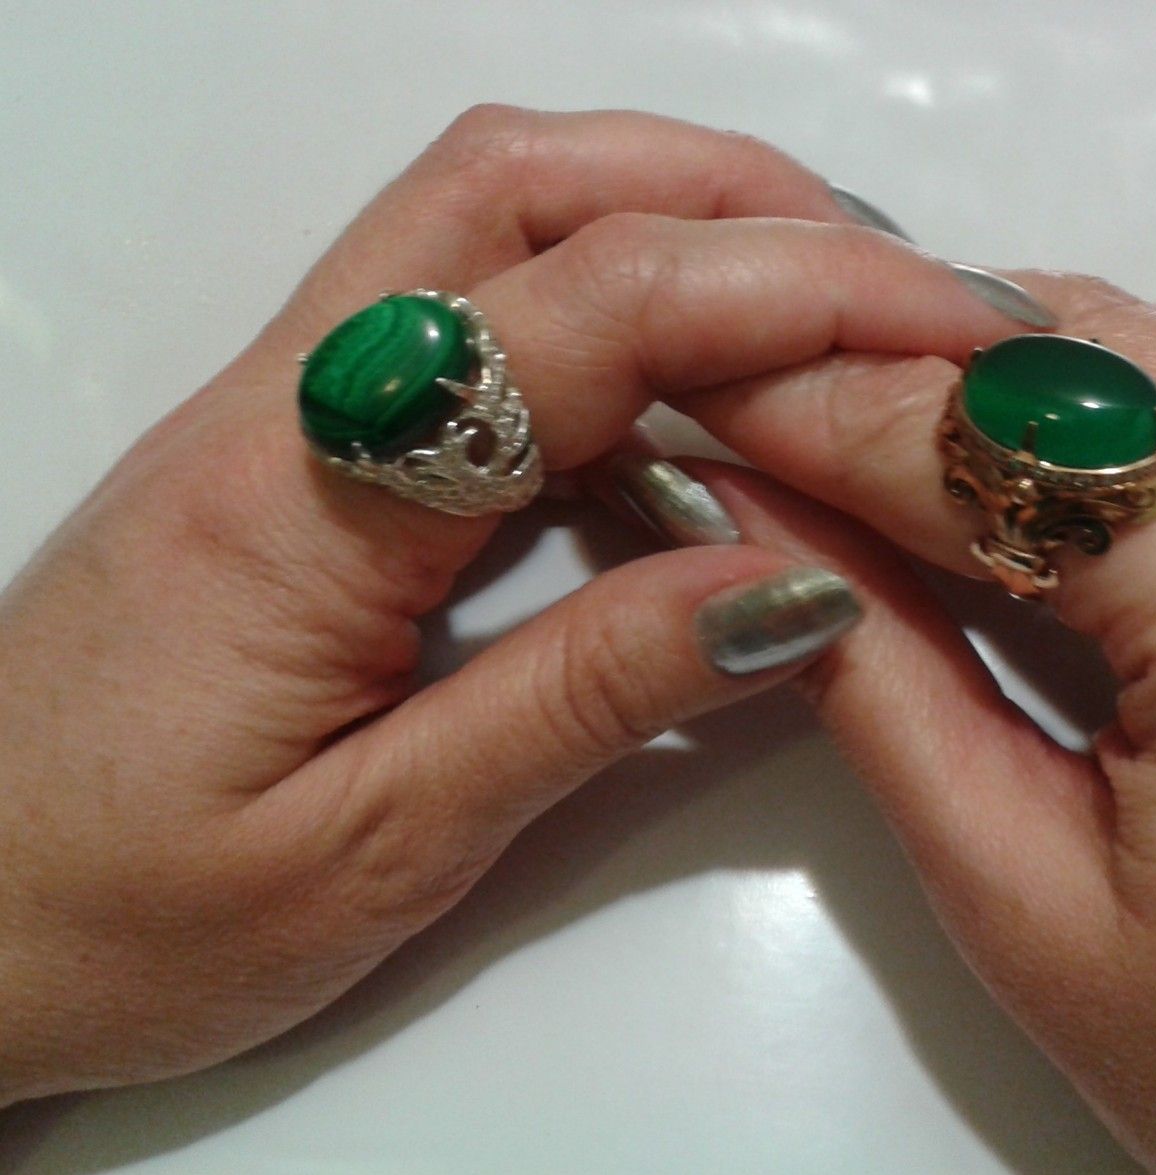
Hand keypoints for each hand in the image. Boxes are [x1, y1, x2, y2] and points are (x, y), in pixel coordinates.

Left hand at [0, 106, 1029, 1103]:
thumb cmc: (118, 917)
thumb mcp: (373, 849)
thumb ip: (583, 701)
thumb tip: (792, 588)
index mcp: (310, 495)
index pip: (586, 316)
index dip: (787, 292)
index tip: (945, 326)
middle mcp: (292, 401)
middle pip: (520, 183)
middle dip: (735, 196)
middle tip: (898, 284)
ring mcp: (289, 408)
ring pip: (492, 219)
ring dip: (675, 224)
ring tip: (829, 312)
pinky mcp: (303, 446)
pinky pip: (473, 315)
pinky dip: (614, 309)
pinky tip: (695, 398)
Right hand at [669, 277, 1155, 1174]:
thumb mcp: (1017, 895)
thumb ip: (873, 677)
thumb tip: (753, 521)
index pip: (979, 440)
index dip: (813, 402)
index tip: (706, 385)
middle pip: (1076, 348)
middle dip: (901, 363)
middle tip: (774, 407)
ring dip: (1010, 378)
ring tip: (888, 449)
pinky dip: (1128, 410)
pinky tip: (1046, 483)